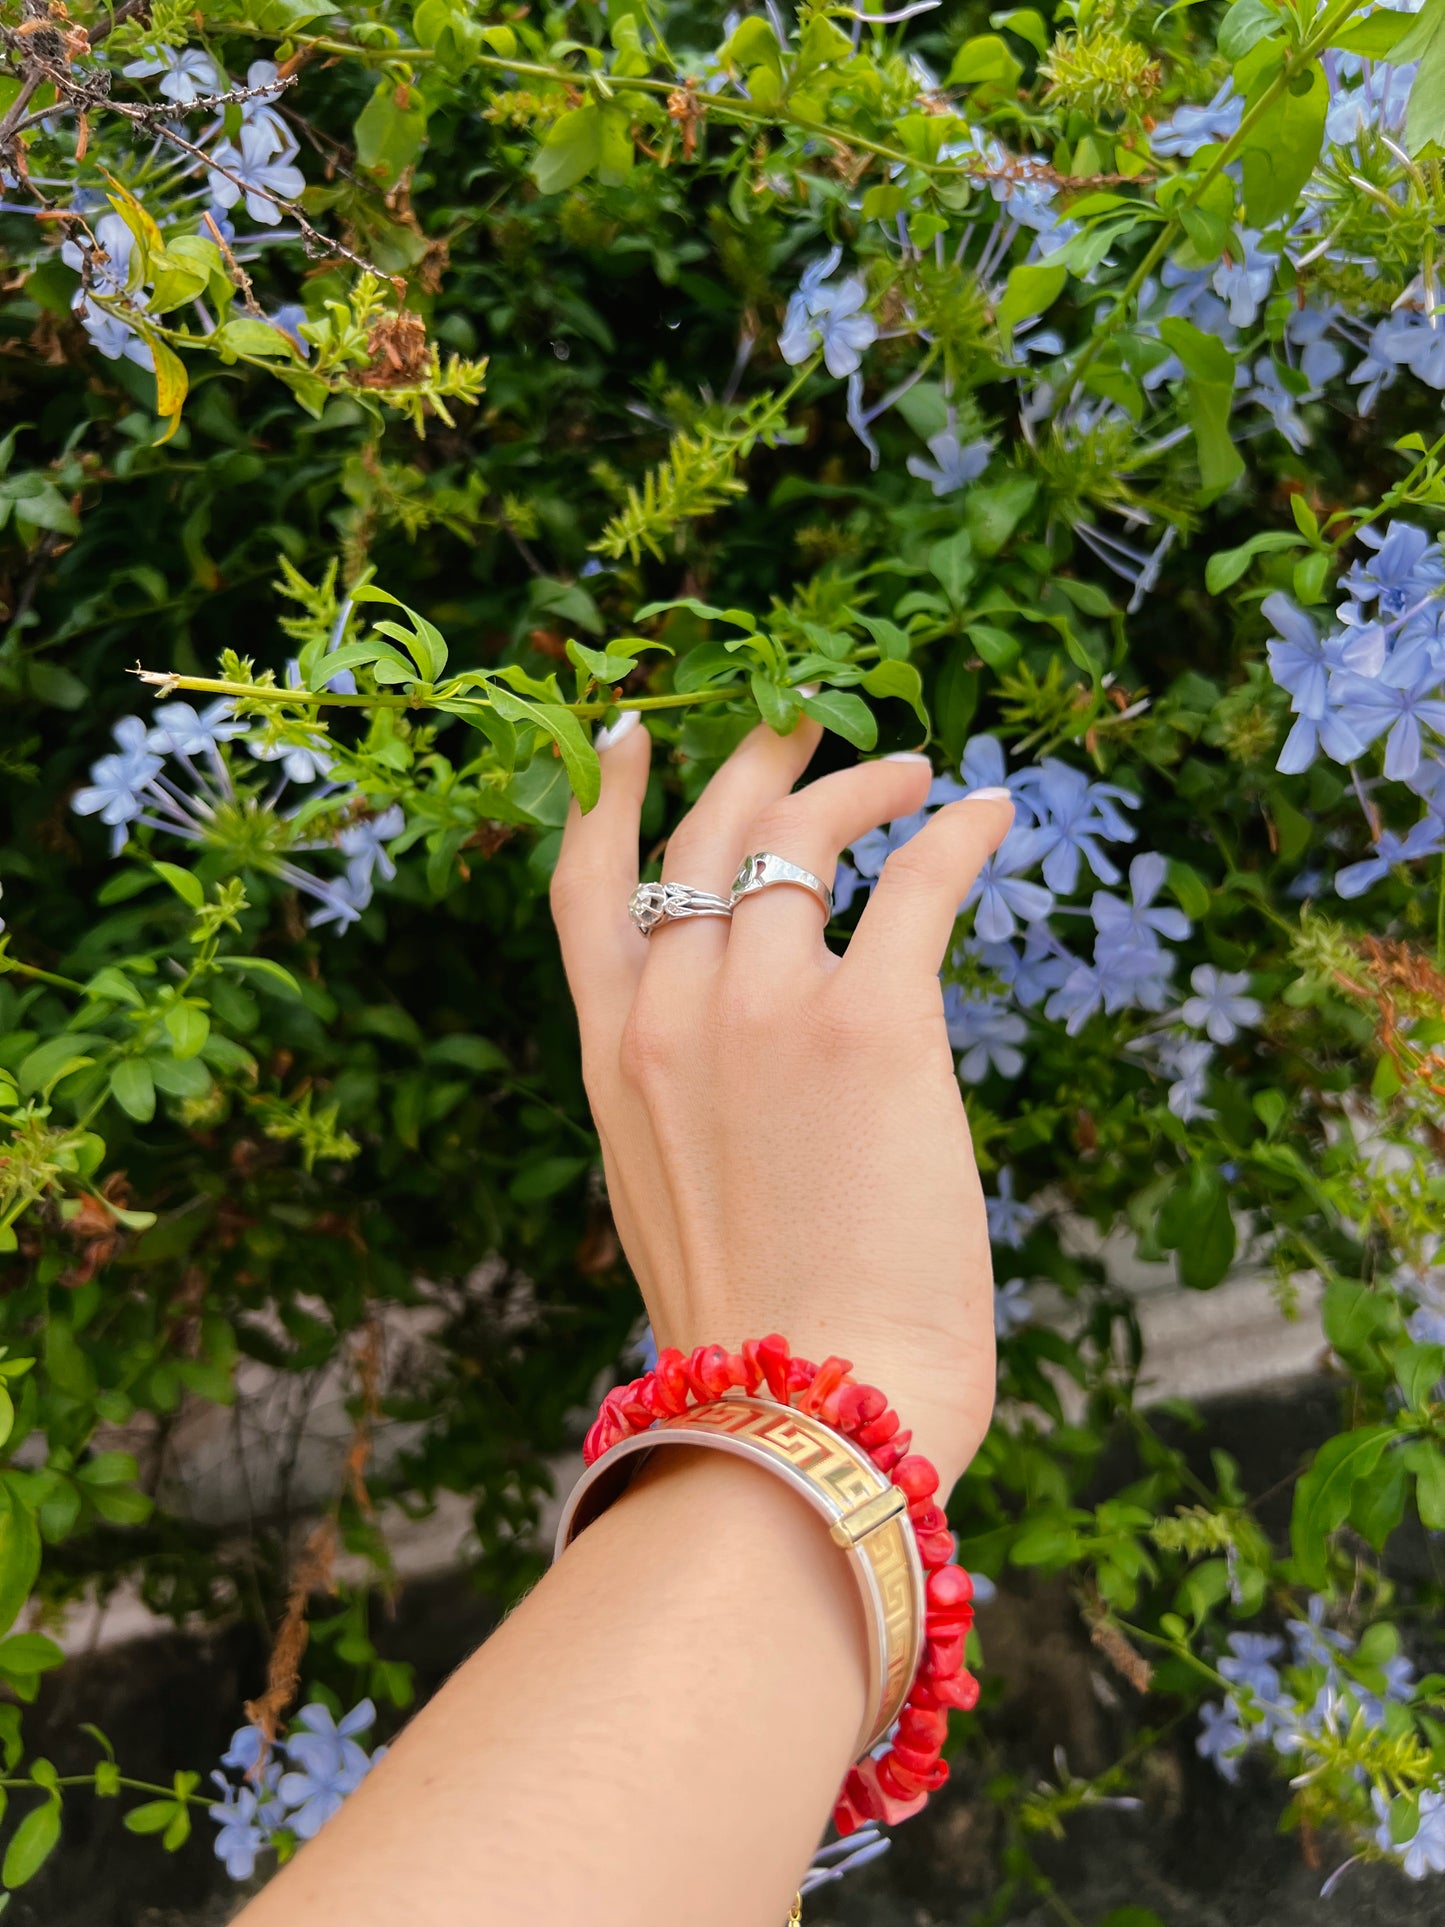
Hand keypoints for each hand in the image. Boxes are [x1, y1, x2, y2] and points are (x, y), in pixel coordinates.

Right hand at [550, 714, 1012, 1489]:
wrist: (803, 1418)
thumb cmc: (753, 1343)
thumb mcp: (671, 1206)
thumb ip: (685, 1114)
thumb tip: (744, 1083)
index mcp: (613, 1061)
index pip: (587, 892)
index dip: (606, 798)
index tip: (633, 733)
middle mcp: (669, 1013)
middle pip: (702, 833)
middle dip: (755, 765)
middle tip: (807, 729)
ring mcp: (762, 1010)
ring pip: (800, 836)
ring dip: (861, 785)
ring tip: (913, 771)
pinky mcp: (870, 1025)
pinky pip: (916, 883)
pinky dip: (956, 833)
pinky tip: (988, 814)